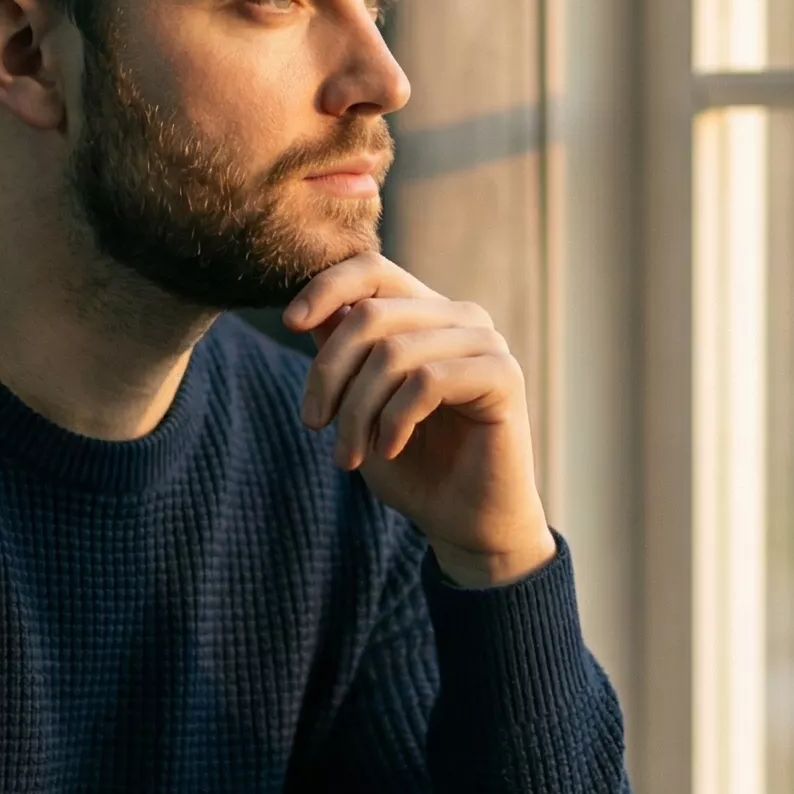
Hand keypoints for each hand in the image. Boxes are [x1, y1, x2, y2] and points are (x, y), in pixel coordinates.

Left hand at [285, 254, 555, 586]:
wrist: (465, 523)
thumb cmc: (413, 466)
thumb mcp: (359, 407)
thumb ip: (342, 357)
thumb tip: (309, 313)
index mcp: (426, 315)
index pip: (372, 270)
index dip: (325, 287)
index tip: (289, 325)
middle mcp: (459, 318)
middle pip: (370, 314)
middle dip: (329, 373)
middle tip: (314, 425)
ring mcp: (485, 343)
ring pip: (394, 351)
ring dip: (358, 409)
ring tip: (349, 455)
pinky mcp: (503, 376)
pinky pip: (428, 380)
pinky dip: (395, 419)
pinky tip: (389, 449)